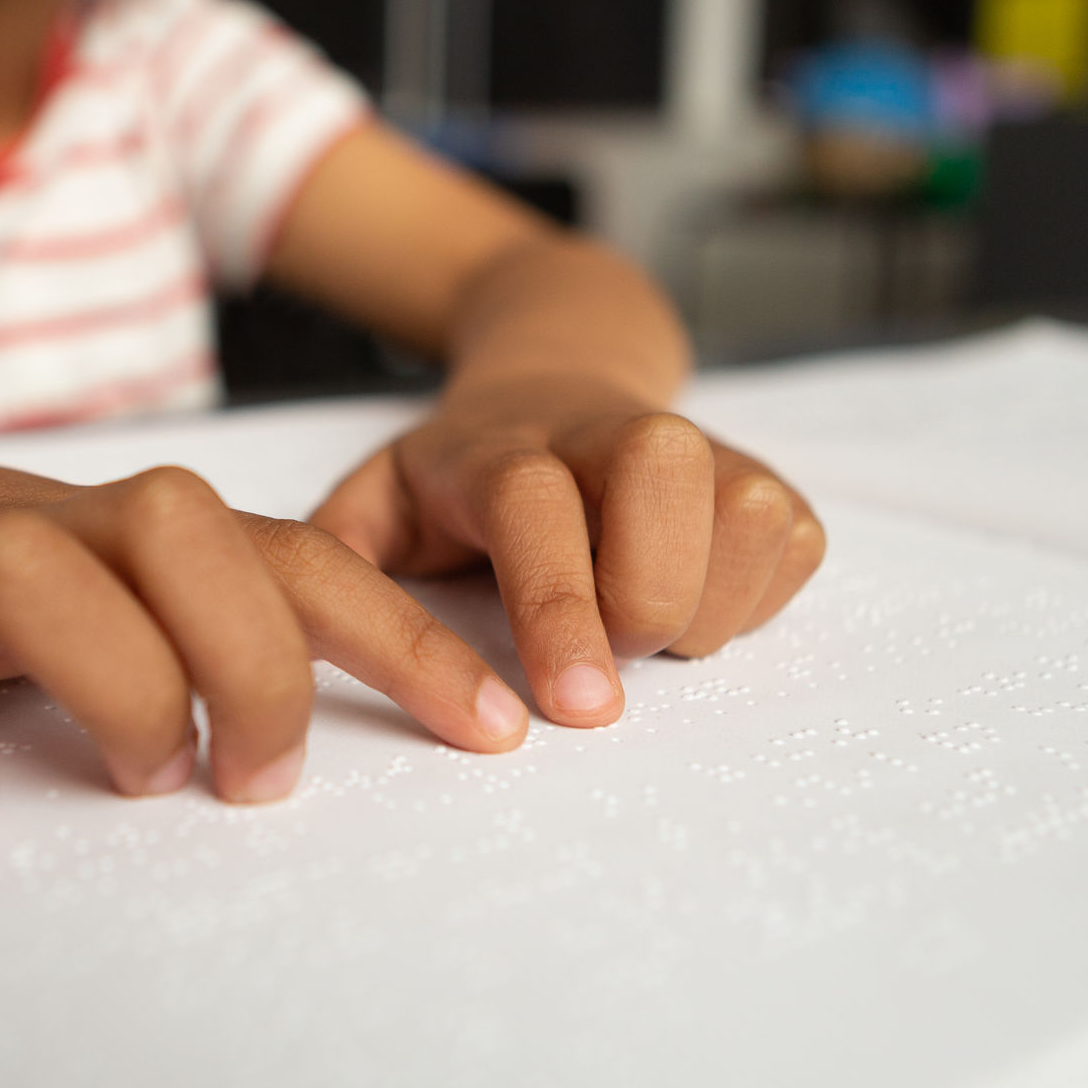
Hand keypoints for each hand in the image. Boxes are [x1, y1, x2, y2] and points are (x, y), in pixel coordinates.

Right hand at [0, 437, 529, 827]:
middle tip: (255, 779)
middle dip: (255, 655)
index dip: (400, 632)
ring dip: (114, 677)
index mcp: (110, 535)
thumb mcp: (72, 599)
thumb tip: (317, 733)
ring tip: (140, 780)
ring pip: (28, 566)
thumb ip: (180, 641)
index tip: (497, 729)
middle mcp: (28, 528)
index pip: (281, 552)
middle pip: (177, 530)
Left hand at [310, 371, 826, 726]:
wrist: (557, 378)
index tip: (572, 709)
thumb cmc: (463, 474)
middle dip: (650, 595)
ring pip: (750, 511)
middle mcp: (609, 430)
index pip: (536, 506)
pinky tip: (694, 602)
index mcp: (503, 448)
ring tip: (650, 630)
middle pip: (667, 474)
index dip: (558, 605)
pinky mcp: (768, 475)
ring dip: (709, 604)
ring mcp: (702, 444)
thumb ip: (340, 557)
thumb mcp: (382, 499)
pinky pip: (795, 542)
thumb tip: (292, 624)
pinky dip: (754, 598)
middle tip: (612, 654)